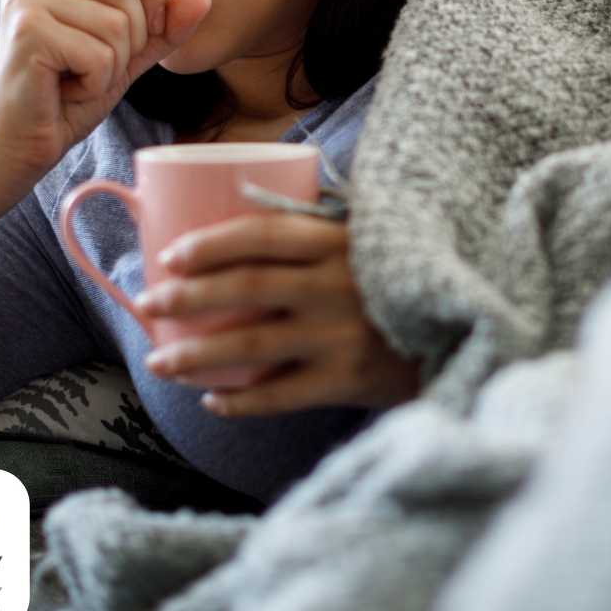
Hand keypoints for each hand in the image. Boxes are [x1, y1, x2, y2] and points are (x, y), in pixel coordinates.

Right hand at [0, 0, 209, 184]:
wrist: (17, 149)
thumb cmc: (67, 101)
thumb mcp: (126, 58)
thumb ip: (163, 28)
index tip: (142, 34)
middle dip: (131, 39)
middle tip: (95, 68)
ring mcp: (25, 0)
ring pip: (115, 22)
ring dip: (112, 67)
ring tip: (77, 81)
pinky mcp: (26, 32)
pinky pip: (99, 54)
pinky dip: (95, 84)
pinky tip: (65, 93)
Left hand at [136, 214, 419, 415]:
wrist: (462, 329)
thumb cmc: (398, 278)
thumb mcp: (365, 239)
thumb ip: (315, 229)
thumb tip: (242, 209)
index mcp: (338, 241)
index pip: (262, 234)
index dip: (211, 244)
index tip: (170, 255)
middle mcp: (337, 285)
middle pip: (246, 288)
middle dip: (188, 297)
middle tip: (148, 305)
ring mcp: (343, 335)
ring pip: (254, 346)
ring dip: (198, 355)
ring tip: (160, 362)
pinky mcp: (350, 381)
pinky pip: (282, 395)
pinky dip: (242, 401)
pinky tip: (212, 401)